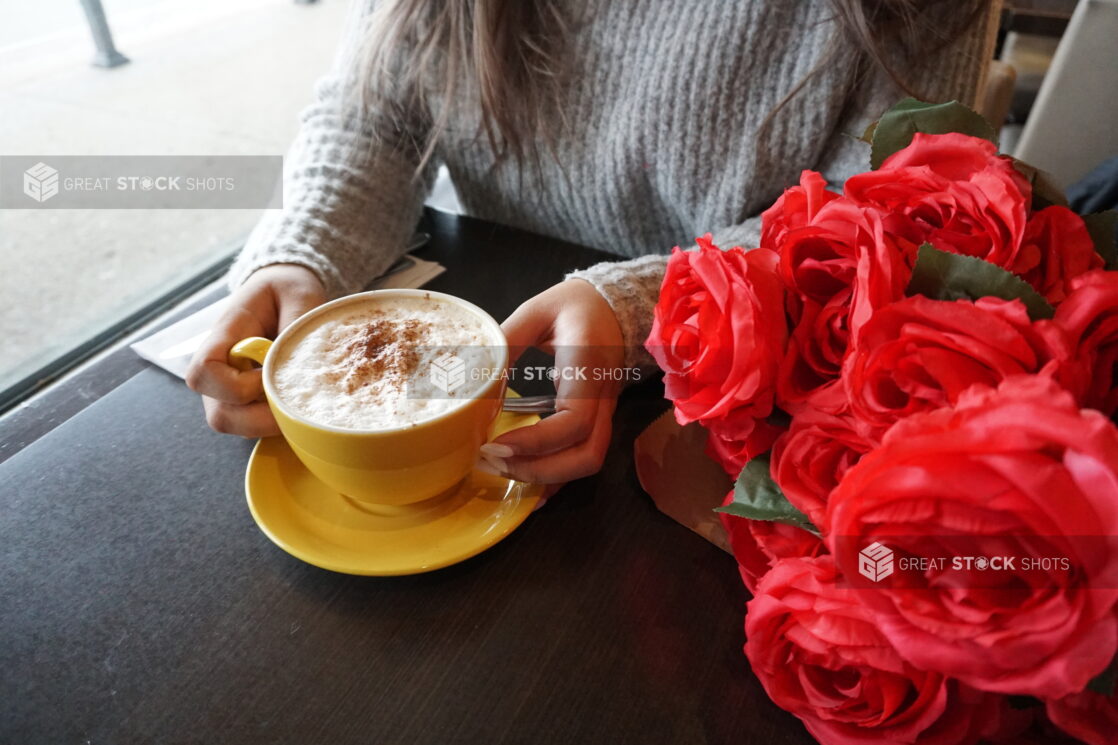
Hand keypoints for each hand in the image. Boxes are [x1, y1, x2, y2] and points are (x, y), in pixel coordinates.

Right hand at [186, 264, 326, 436]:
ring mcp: (229, 390)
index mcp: (223, 338)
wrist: (287, 293)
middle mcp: (218, 371)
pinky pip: (256, 427)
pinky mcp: (248, 403)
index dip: (235, 386)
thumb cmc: (288, 291)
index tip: (268, 373)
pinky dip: (278, 423)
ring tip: (298, 396)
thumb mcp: (298, 295)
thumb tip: (299, 362)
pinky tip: (299, 401)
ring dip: (271, 422)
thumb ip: (295, 325)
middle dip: (260, 416)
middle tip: (293, 395)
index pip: (203, 373)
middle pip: (218, 414)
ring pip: (237, 426)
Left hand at [481, 279, 625, 484]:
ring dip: (546, 476)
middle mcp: (603, 397)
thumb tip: (476, 372)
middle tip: (494, 463)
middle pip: (587, 454)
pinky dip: (557, 477)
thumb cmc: (576, 305)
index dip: (536, 441)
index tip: (496, 444)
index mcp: (589, 367)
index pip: (574, 421)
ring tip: (502, 471)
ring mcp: (605, 412)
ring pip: (588, 461)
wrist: (615, 305)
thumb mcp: (538, 310)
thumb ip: (508, 338)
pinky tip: (528, 485)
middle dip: (540, 470)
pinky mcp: (598, 420)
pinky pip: (583, 456)